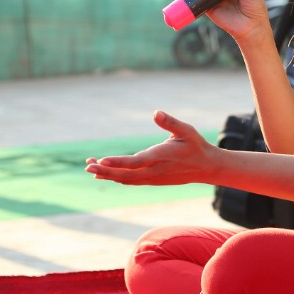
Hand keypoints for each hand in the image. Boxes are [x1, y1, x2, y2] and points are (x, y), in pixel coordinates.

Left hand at [85, 111, 216, 185]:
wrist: (206, 167)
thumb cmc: (195, 145)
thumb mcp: (186, 130)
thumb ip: (170, 122)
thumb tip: (156, 113)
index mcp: (160, 157)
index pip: (135, 162)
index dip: (117, 163)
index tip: (101, 161)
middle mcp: (154, 171)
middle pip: (125, 174)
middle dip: (105, 171)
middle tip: (87, 166)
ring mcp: (152, 178)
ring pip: (126, 179)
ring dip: (108, 174)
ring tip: (90, 167)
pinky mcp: (152, 180)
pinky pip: (131, 180)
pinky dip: (117, 177)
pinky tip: (106, 172)